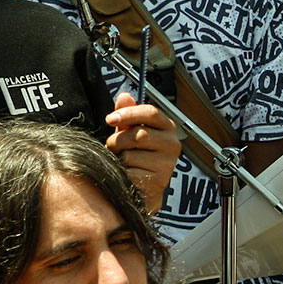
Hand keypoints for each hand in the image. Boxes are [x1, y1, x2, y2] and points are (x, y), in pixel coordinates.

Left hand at [105, 91, 179, 209]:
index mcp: (167, 127)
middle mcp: (172, 144)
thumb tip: (124, 96)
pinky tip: (128, 175)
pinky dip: (123, 173)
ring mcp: (167, 164)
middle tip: (114, 147)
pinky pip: (131, 172)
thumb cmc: (136, 156)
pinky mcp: (159, 181)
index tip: (110, 119)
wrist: (142, 188)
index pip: (151, 112)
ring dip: (119, 158)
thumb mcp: (129, 131)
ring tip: (123, 162)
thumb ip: (127, 114)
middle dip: (118, 141)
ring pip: (131, 154)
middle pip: (139, 134)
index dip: (128, 113)